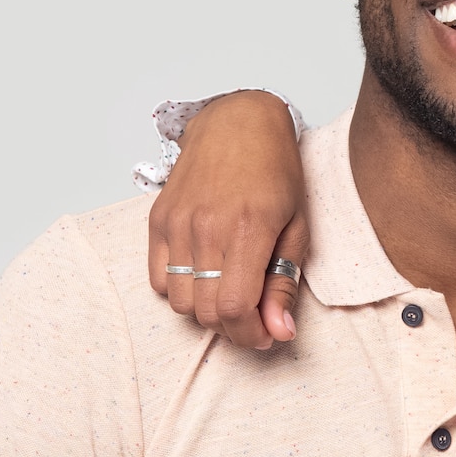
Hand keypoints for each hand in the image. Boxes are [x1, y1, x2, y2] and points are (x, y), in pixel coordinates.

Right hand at [147, 91, 308, 348]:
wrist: (238, 122)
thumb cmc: (276, 171)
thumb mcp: (298, 226)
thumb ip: (284, 282)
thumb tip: (279, 331)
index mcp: (247, 229)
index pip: (235, 308)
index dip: (251, 334)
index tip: (266, 334)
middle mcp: (206, 228)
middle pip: (207, 312)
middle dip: (234, 327)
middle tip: (255, 316)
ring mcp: (176, 224)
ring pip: (180, 302)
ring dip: (207, 310)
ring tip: (231, 291)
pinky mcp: (157, 220)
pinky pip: (158, 280)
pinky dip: (181, 290)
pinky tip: (206, 275)